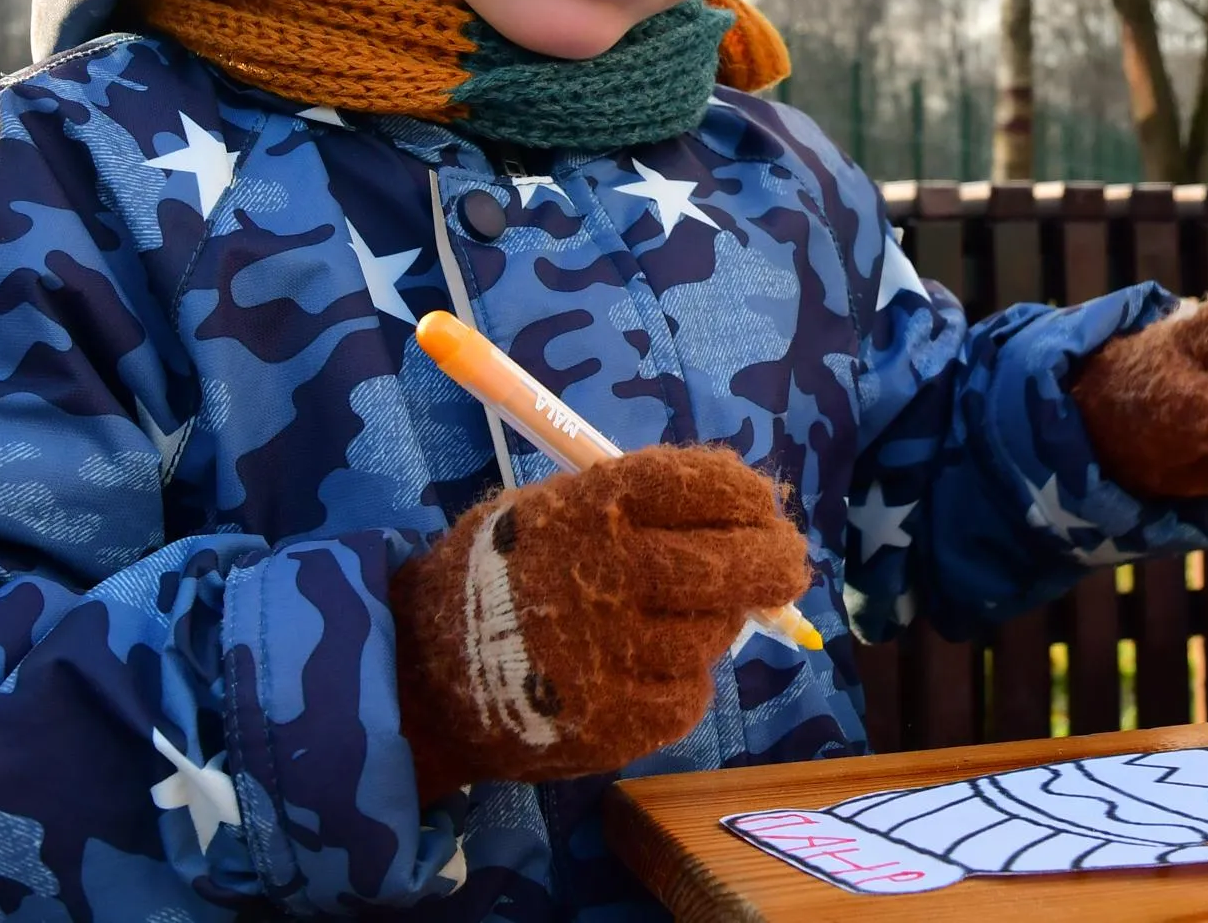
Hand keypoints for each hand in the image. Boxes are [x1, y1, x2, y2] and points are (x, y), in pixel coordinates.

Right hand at [391, 444, 808, 798]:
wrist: (422, 672)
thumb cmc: (503, 572)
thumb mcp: (551, 508)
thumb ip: (635, 507)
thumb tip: (746, 510)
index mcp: (587, 506)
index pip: (699, 484)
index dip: (744, 491)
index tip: (763, 500)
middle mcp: (604, 574)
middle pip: (731, 564)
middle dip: (774, 559)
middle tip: (786, 562)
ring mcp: (610, 653)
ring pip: (712, 633)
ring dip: (712, 623)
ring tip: (675, 617)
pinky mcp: (613, 722)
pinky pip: (688, 695)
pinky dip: (681, 680)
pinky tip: (645, 666)